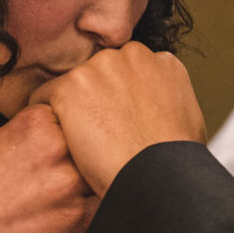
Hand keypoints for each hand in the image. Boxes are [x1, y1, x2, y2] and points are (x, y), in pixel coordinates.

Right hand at [0, 106, 94, 232]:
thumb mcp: (1, 140)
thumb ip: (40, 131)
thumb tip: (75, 130)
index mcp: (36, 120)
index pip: (75, 114)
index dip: (72, 132)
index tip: (63, 147)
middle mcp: (56, 145)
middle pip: (94, 141)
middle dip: (87, 154)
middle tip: (65, 172)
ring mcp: (69, 181)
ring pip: (103, 171)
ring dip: (94, 180)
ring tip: (66, 191)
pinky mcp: (76, 215)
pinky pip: (103, 203)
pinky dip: (94, 206)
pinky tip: (71, 208)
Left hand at [29, 44, 204, 195]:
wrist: (156, 176)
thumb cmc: (174, 162)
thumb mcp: (188, 121)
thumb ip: (169, 101)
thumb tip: (160, 110)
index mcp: (162, 63)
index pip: (129, 73)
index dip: (121, 100)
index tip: (120, 124)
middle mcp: (132, 56)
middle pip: (100, 74)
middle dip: (97, 99)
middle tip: (101, 137)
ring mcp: (100, 67)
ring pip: (74, 85)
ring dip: (73, 109)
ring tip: (84, 144)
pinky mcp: (71, 85)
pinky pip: (45, 97)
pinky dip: (50, 119)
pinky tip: (63, 142)